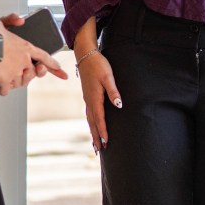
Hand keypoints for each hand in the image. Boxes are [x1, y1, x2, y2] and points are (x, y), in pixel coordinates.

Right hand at [0, 15, 67, 94]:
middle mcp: (24, 61)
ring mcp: (15, 72)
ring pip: (19, 83)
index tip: (62, 72)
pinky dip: (1, 89)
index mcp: (26, 48)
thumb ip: (12, 19)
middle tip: (18, 73)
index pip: (45, 58)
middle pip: (32, 74)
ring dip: (12, 81)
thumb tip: (21, 20)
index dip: (54, 66)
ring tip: (4, 74)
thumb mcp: (2, 21)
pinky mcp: (5, 80)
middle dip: (27, 75)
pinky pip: (6, 90)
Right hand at [74, 18, 120, 152]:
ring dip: (93, 131)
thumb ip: (113, 91)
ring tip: (96, 142)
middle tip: (99, 149)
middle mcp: (89, 100)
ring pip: (89, 119)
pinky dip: (91, 122)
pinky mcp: (88, 95)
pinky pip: (89, 113)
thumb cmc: (98, 65)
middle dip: (96, 136)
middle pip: (92, 122)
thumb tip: (119, 105)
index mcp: (94, 98)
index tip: (106, 142)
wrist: (86, 55)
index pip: (99, 118)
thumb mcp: (108, 76)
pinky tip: (93, 124)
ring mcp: (87, 98)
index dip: (103, 131)